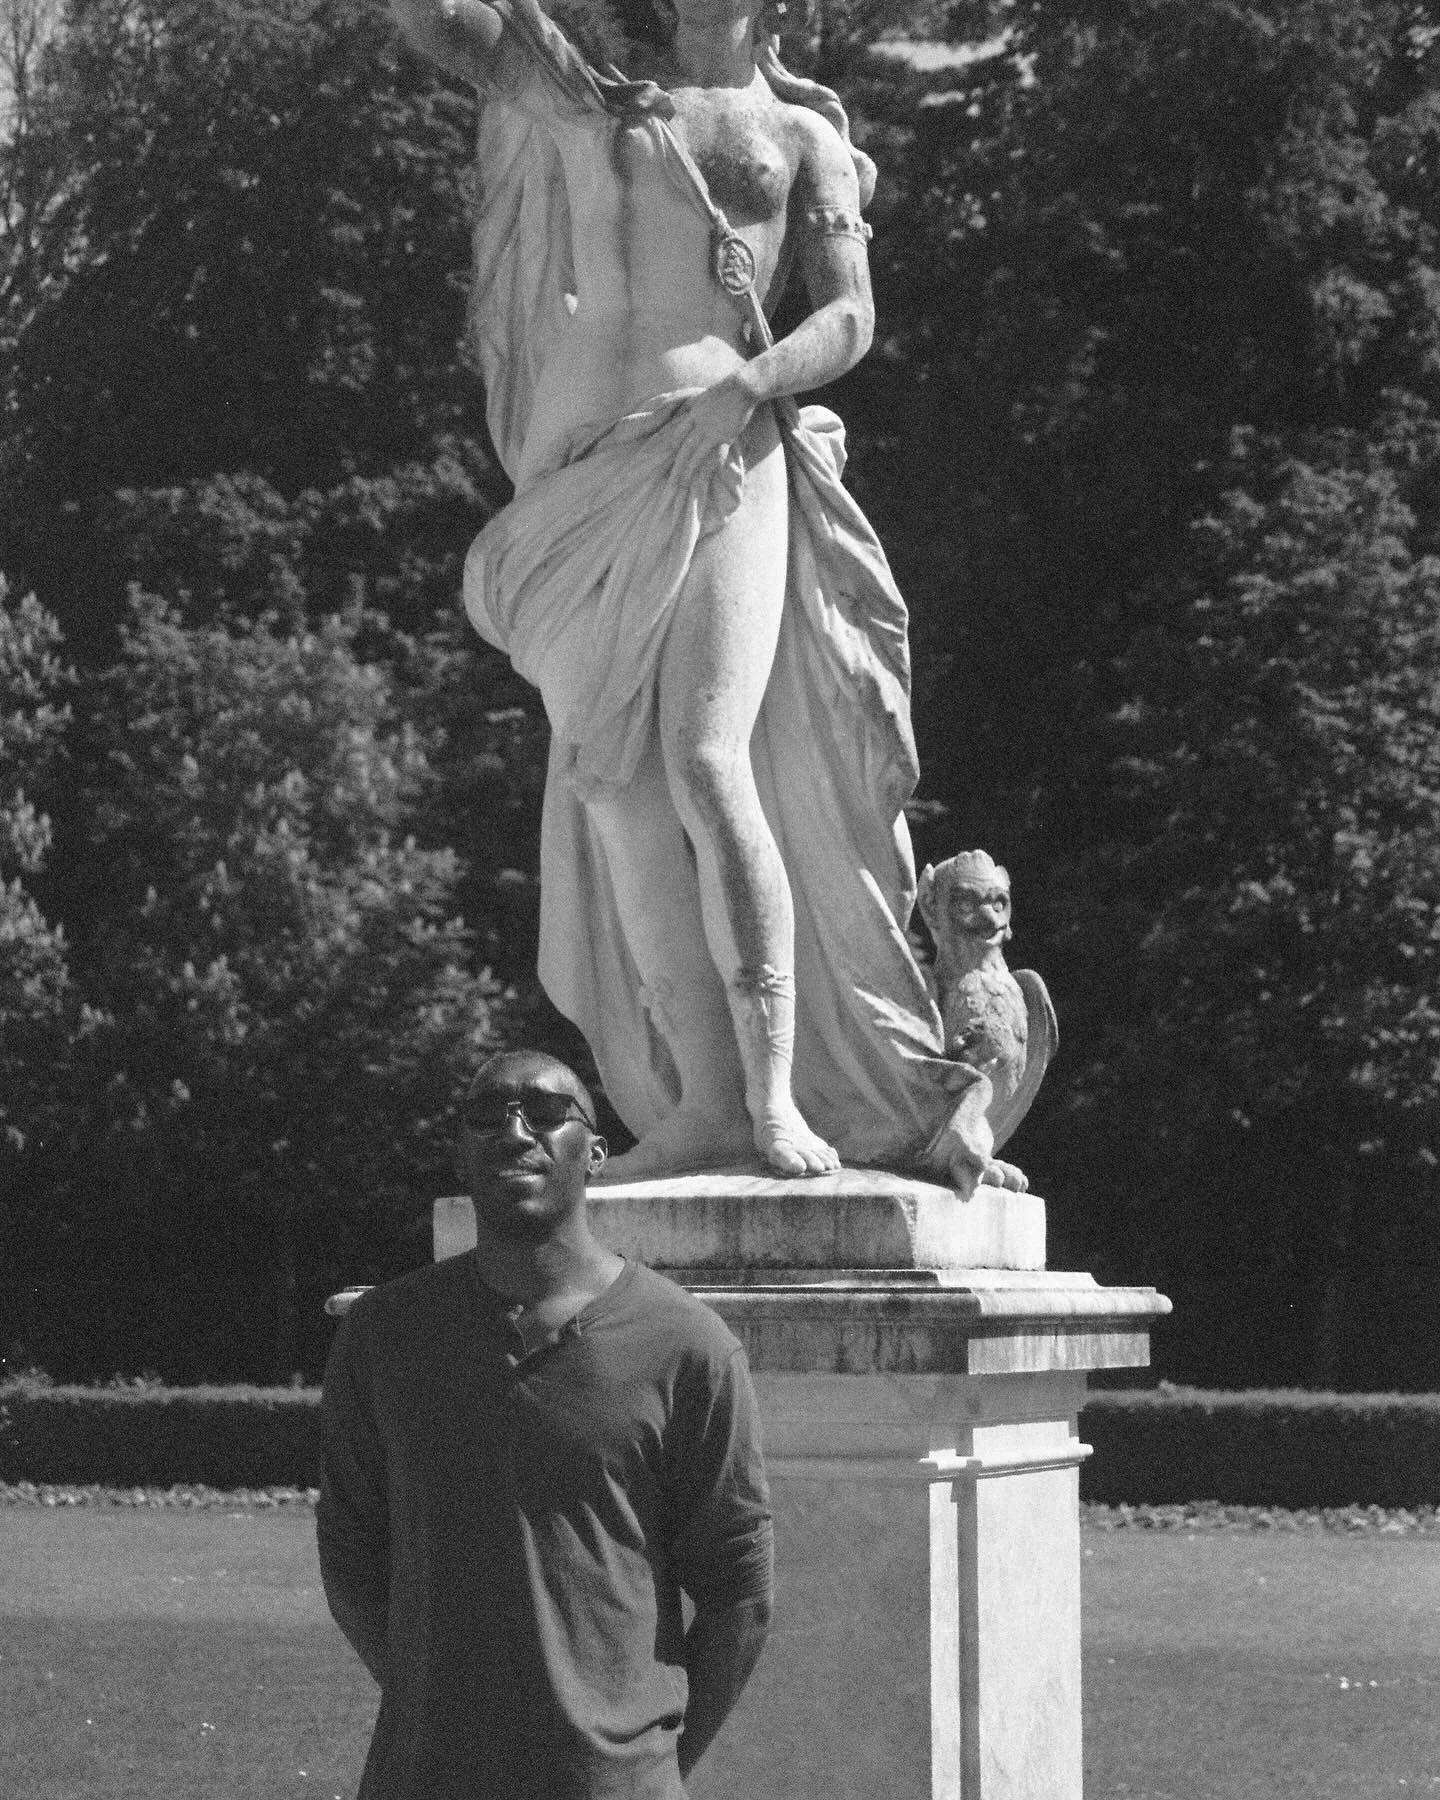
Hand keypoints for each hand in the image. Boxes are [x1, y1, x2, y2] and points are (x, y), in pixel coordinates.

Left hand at [669, 375, 759, 491]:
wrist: (742, 386)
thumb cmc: (727, 390)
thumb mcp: (706, 397)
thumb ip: (698, 407)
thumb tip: (694, 413)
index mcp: (693, 414)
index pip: (676, 434)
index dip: (669, 448)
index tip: (663, 460)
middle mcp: (698, 424)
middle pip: (683, 448)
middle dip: (676, 466)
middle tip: (670, 482)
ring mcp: (711, 430)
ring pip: (695, 454)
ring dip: (688, 470)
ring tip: (682, 484)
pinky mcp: (725, 435)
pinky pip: (717, 454)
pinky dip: (712, 466)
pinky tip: (706, 477)